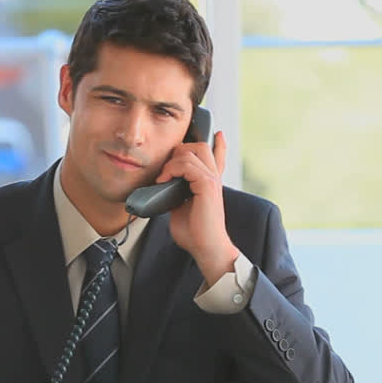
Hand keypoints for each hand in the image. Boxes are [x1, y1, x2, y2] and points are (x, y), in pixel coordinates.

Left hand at [158, 130, 238, 285]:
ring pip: (193, 150)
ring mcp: (212, 179)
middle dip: (179, 149)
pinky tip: (164, 180)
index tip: (217, 135)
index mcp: (210, 182)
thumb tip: (163, 187)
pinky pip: (187, 164)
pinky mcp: (207, 185)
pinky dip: (172, 169)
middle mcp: (213, 177)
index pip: (217, 156)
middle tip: (166, 167)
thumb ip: (176, 193)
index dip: (218, 144)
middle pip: (200, 146)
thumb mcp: (181, 207)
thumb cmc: (195, 232)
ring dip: (172, 161)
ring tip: (163, 177)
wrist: (207, 248)